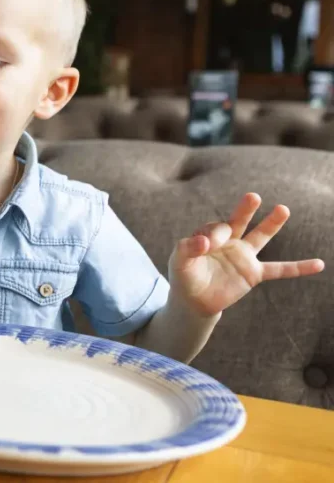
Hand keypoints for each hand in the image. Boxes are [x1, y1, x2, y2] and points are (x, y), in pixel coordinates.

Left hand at [169, 193, 324, 316]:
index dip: (215, 235)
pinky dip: (299, 268)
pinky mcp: (253, 273)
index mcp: (210, 235)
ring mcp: (243, 256)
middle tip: (253, 197)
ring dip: (271, 224)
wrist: (194, 301)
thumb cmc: (185, 278)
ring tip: (283, 209)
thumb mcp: (179, 263)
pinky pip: (280, 270)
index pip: (217, 229)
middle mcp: (229, 242)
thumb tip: (203, 242)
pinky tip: (319, 264)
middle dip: (245, 209)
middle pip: (239, 221)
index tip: (207, 246)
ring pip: (260, 237)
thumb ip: (186, 250)